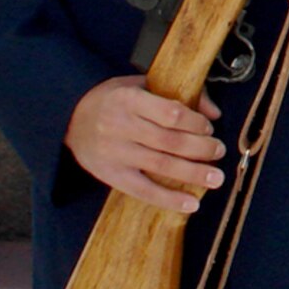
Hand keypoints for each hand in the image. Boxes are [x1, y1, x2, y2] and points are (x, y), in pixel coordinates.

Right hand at [64, 75, 224, 213]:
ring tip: (216, 177)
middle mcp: (120, 126)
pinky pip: (142, 190)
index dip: (195, 122)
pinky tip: (191, 203)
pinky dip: (169, 199)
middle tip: (219, 151)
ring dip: (193, 173)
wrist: (68, 117)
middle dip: (201, 148)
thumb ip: (176, 93)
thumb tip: (213, 112)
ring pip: (161, 166)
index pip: (170, 113)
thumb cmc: (113, 99)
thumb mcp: (140, 84)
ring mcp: (114, 153)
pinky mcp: (110, 175)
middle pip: (170, 141)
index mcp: (129, 99)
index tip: (209, 127)